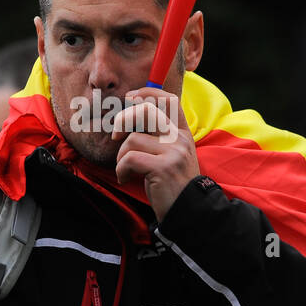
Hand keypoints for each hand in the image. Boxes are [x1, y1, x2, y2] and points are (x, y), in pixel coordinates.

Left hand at [112, 88, 198, 222]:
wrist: (189, 212)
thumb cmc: (172, 184)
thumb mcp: (170, 156)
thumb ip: (157, 138)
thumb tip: (128, 120)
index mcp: (183, 133)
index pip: (169, 100)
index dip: (148, 93)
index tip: (130, 97)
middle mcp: (180, 139)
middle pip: (147, 110)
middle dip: (124, 119)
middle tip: (116, 135)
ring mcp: (174, 152)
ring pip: (132, 140)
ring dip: (121, 157)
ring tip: (125, 170)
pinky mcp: (163, 167)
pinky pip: (129, 159)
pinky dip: (121, 170)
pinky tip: (125, 179)